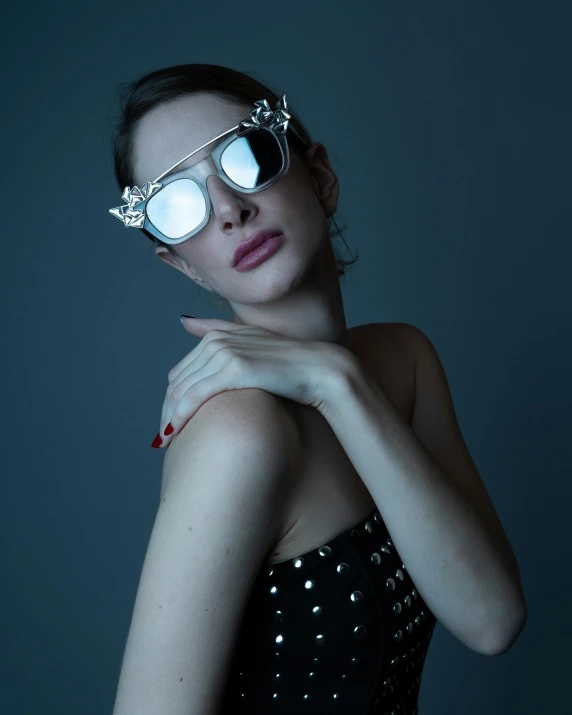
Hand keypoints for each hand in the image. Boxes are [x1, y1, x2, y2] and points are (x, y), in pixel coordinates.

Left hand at [152, 316, 355, 448]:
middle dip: (167, 411)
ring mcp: (225, 354)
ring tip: (164, 440)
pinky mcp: (234, 370)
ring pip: (182, 391)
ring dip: (169, 417)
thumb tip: (184, 322)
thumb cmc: (288, 364)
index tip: (170, 420)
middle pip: (177, 383)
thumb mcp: (251, 342)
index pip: (180, 372)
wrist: (318, 370)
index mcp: (218, 336)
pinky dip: (180, 415)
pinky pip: (195, 396)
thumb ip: (216, 330)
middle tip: (161, 437)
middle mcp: (217, 341)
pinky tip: (173, 433)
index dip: (171, 398)